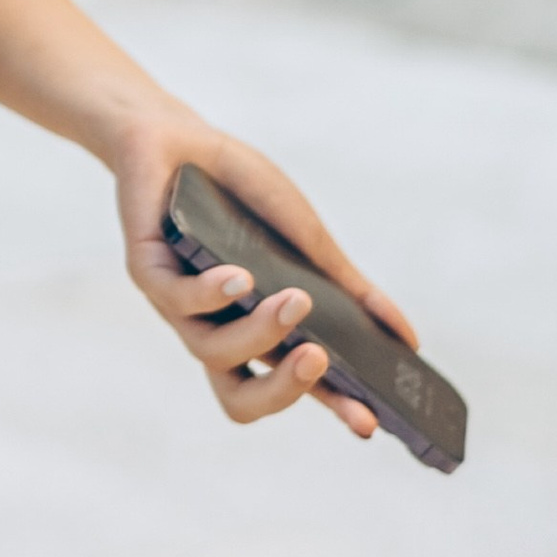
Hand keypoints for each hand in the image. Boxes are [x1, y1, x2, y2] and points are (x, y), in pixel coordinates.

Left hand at [111, 110, 418, 440]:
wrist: (177, 133)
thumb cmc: (244, 192)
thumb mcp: (307, 239)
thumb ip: (349, 289)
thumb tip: (409, 340)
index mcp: (260, 331)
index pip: (298, 387)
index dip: (332, 410)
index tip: (370, 423)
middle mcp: (218, 328)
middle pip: (242, 398)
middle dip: (284, 391)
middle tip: (321, 360)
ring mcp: (180, 305)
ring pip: (212, 353)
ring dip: (259, 332)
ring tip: (295, 300)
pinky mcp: (147, 271)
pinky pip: (175, 299)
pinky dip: (211, 294)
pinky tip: (240, 278)